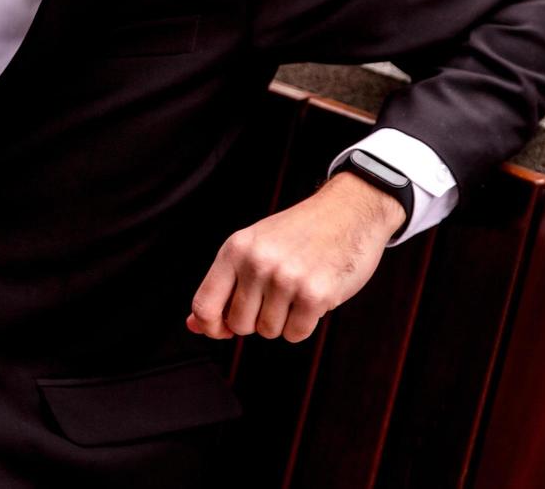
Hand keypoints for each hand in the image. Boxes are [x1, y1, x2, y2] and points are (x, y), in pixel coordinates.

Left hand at [186, 172, 405, 342]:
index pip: (204, 304)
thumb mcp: (253, 246)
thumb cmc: (299, 232)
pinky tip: (313, 296)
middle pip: (239, 324)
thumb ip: (224, 284)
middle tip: (276, 295)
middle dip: (256, 319)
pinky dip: (304, 324)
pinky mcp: (315, 294)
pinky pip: (296, 334)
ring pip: (268, 331)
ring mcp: (286, 279)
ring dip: (283, 320)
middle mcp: (257, 263)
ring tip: (296, 290)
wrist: (350, 210)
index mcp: (236, 248)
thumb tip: (194, 325)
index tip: (223, 328)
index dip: (211, 326)